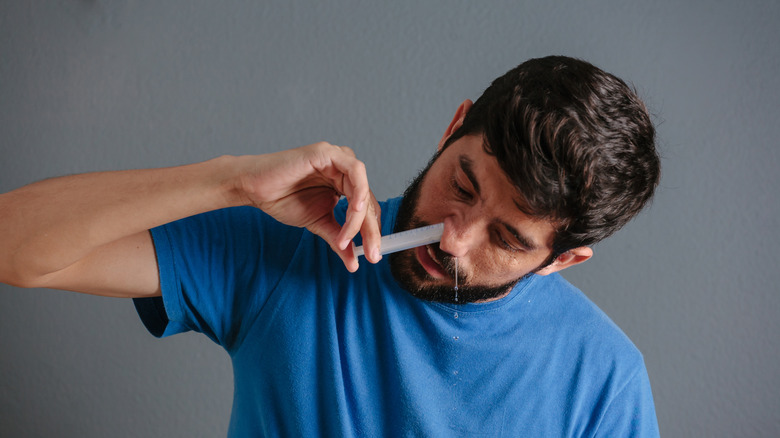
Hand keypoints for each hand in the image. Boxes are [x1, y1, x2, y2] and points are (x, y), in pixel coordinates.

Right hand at [236, 142, 381, 271]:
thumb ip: (338, 239)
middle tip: (370, 253)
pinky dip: (358, 191)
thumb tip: (354, 262)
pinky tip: (354, 210)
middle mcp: (344, 170)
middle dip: (370, 230)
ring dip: (360, 216)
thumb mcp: (318, 223)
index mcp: (344, 184)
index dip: (371, 232)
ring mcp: (338, 159)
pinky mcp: (328, 152)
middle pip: (368, 200)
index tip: (371, 255)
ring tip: (350, 237)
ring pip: (363, 189)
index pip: (366, 209)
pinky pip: (354, 171)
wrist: (254, 188)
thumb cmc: (282, 199)